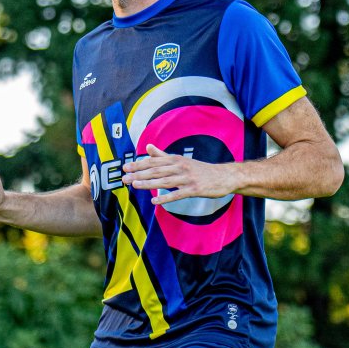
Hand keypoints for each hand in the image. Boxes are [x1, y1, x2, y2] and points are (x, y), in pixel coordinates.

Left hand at [122, 144, 236, 205]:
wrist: (224, 176)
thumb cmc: (201, 169)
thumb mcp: (181, 160)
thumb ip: (163, 155)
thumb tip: (148, 147)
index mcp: (176, 159)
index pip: (154, 161)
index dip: (139, 164)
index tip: (125, 167)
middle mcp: (180, 166)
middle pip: (156, 170)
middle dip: (139, 174)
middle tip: (124, 178)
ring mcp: (188, 178)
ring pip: (165, 181)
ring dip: (148, 183)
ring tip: (134, 186)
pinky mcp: (195, 189)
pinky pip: (178, 194)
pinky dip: (166, 197)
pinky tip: (154, 200)